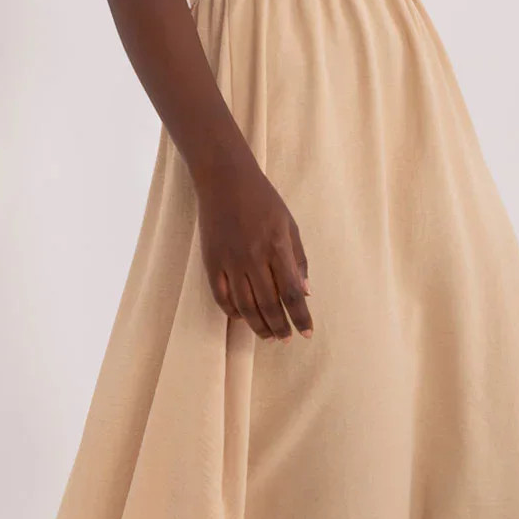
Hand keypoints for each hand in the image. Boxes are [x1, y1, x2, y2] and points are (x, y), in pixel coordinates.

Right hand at [192, 151, 312, 340]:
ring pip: (245, 305)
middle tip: (285, 339)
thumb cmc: (263, 200)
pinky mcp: (211, 261)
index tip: (307, 333)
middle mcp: (253, 257)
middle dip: (280, 327)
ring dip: (258, 325)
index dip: (300, 317)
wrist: (224, 179)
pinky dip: (232, 312)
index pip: (292, 293)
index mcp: (277, 247)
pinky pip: (221, 296)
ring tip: (267, 335)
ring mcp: (230, 260)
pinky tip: (242, 318)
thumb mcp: (289, 224)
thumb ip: (298, 259)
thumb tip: (306, 292)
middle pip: (269, 304)